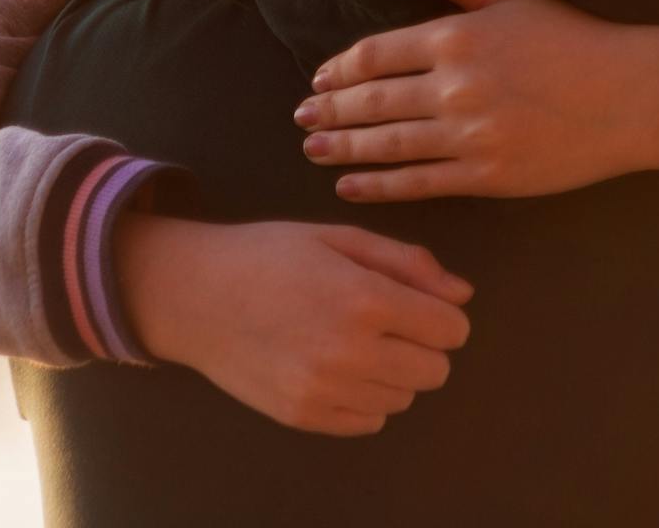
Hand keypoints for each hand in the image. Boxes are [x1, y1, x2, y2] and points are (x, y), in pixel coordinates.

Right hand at [115, 214, 472, 436]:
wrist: (196, 294)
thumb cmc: (270, 254)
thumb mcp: (340, 237)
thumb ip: (407, 262)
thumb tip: (462, 294)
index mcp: (365, 298)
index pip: (451, 330)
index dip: (442, 315)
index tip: (419, 305)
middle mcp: (350, 351)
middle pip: (436, 370)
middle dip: (423, 345)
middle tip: (387, 323)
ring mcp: (325, 389)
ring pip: (404, 398)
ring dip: (393, 372)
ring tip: (355, 342)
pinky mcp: (304, 415)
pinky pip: (369, 421)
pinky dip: (365, 398)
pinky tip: (336, 367)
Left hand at [295, 0, 658, 200]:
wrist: (629, 96)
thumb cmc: (571, 37)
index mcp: (455, 36)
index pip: (375, 54)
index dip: (339, 69)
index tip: (318, 79)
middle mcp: (453, 86)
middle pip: (372, 101)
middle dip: (329, 111)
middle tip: (300, 118)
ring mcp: (468, 135)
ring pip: (387, 145)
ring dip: (342, 149)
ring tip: (312, 150)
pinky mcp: (486, 177)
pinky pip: (418, 183)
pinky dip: (378, 186)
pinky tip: (350, 186)